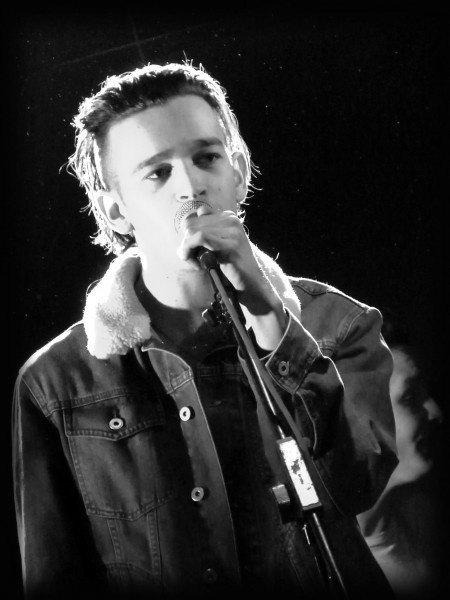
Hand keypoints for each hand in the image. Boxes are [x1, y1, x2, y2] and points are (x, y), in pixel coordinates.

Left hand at [177, 204, 285, 348]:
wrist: (252, 284)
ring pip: (192, 231)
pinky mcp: (230, 244)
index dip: (187, 238)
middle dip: (186, 245)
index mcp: (228, 217)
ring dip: (187, 250)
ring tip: (197, 264)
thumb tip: (197, 212)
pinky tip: (197, 265)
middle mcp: (231, 220)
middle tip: (193, 261)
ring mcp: (232, 231)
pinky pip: (199, 238)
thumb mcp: (219, 244)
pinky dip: (191, 251)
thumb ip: (208, 229)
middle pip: (190, 225)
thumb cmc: (232, 267)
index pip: (193, 220)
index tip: (193, 253)